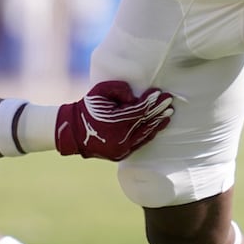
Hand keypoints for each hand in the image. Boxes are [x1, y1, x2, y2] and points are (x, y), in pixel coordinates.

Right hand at [55, 80, 174, 159]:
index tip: (160, 93)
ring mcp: (122, 149)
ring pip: (145, 135)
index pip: (140, 110)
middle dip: (159, 111)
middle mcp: (120, 139)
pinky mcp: (122, 155)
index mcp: (114, 123)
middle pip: (146, 123)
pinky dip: (149, 133)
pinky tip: (156, 126)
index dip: (151, 101)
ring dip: (158, 124)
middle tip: (170, 101)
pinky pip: (139, 143)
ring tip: (168, 114)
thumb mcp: (100, 91)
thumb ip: (119, 89)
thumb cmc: (88, 108)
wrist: (73, 131)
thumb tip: (134, 98)